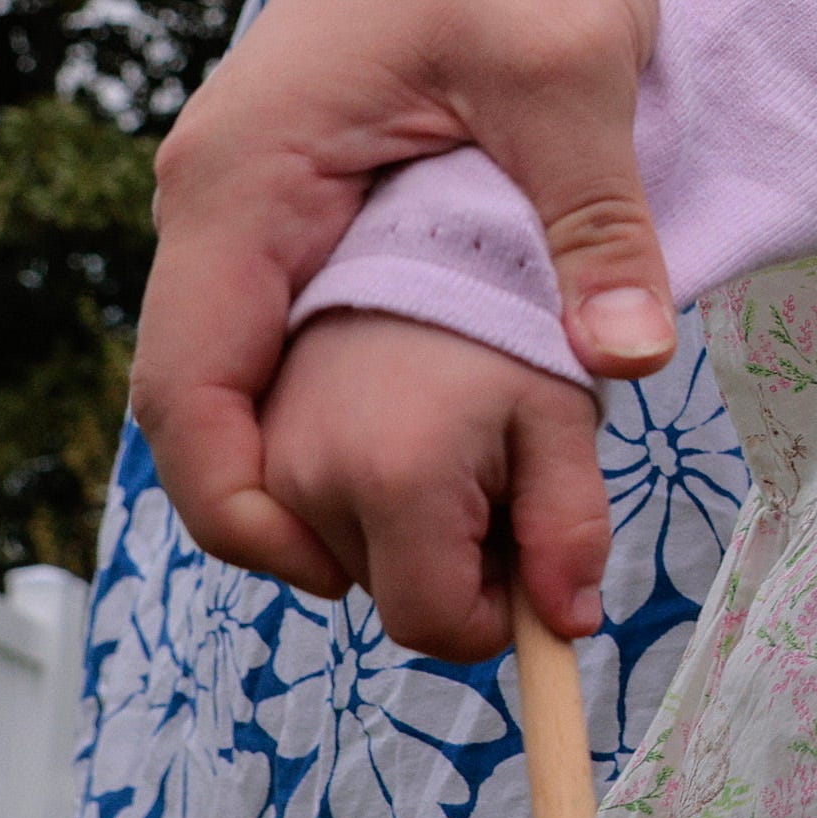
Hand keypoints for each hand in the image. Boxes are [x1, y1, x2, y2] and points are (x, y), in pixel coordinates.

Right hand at [133, 0, 670, 600]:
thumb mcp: (573, 68)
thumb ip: (594, 220)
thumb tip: (627, 363)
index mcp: (242, 185)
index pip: (185, 395)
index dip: (243, 508)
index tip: (341, 576)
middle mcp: (213, 202)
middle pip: (197, 408)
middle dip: (282, 509)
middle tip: (411, 582)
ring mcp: (246, 202)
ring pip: (235, 377)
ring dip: (307, 462)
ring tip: (428, 535)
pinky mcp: (294, 200)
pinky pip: (281, 334)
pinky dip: (331, 403)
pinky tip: (430, 445)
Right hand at [243, 307, 609, 653]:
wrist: (401, 192)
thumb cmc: (500, 286)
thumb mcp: (564, 397)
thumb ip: (572, 516)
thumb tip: (572, 625)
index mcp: (391, 471)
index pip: (425, 621)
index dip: (483, 621)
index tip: (522, 563)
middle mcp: (304, 473)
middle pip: (384, 592)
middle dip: (448, 562)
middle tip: (498, 466)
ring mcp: (263, 452)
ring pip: (343, 556)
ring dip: (404, 528)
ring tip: (449, 434)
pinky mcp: (244, 429)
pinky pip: (305, 513)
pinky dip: (362, 498)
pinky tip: (402, 430)